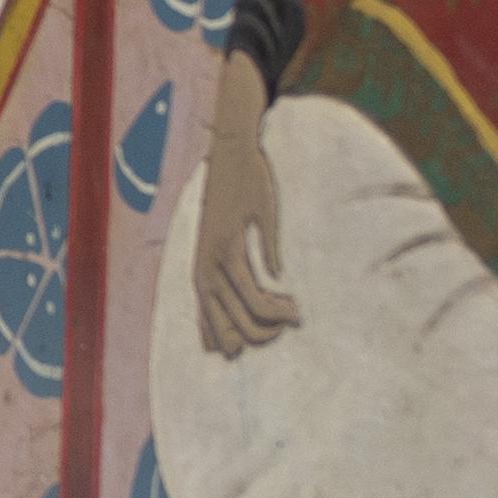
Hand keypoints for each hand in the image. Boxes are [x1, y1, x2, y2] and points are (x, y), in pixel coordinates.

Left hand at [190, 54, 301, 356]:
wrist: (231, 156)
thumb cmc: (237, 195)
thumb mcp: (236, 242)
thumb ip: (243, 273)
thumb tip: (266, 297)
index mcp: (203, 276)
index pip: (216, 330)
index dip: (243, 341)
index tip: (272, 336)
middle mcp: (202, 274)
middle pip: (230, 329)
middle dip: (262, 335)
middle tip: (290, 324)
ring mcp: (213, 261)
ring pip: (244, 311)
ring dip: (274, 320)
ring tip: (295, 316)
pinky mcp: (227, 245)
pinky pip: (249, 287)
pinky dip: (271, 303)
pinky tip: (291, 306)